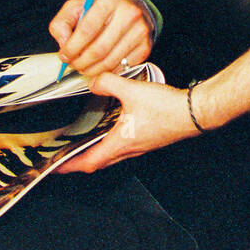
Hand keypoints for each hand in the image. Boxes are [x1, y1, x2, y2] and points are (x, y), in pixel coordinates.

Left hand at [49, 0, 151, 77]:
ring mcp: (139, 30)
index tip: (64, 55)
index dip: (72, 47)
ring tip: (83, 67)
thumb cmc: (101, 10)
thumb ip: (62, 23)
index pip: (87, 29)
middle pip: (99, 49)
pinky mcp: (145, 46)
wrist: (130, 10)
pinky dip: (106, 72)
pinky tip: (99, 67)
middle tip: (73, 64)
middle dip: (80, 62)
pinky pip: (121, 67)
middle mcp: (128, 13)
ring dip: (91, 70)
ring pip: (109, 61)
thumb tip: (63, 43)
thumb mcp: (77, 8)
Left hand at [56, 74, 197, 172]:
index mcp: (120, 143)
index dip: (68, 166)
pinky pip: (122, 149)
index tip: (54, 167)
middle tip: (63, 158)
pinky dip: (108, 146)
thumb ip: (108, 83)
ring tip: (81, 146)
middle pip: (98, 163)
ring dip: (94, 154)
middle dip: (78, 162)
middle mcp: (128, 150)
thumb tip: (93, 82)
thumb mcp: (132, 90)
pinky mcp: (146, 141)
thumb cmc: (167, 108)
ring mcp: (139, 147)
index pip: (88, 162)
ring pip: (110, 157)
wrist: (195, 113)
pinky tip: (109, 131)